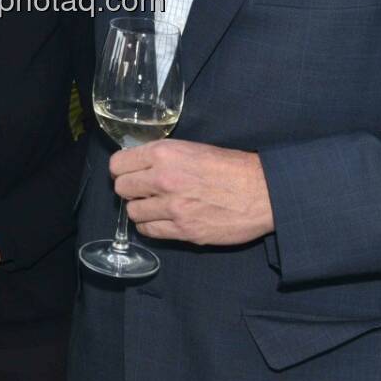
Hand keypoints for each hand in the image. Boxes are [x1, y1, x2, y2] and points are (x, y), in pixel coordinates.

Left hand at [110, 139, 273, 245]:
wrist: (262, 191)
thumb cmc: (231, 167)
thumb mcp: (192, 149)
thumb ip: (163, 157)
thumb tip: (139, 163)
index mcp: (164, 154)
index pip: (118, 164)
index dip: (122, 169)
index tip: (128, 172)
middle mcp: (163, 180)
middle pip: (121, 188)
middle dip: (130, 189)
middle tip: (143, 190)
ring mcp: (173, 208)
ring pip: (132, 212)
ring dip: (141, 210)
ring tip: (156, 206)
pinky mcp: (184, 231)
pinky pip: (149, 231)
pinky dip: (152, 226)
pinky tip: (164, 220)